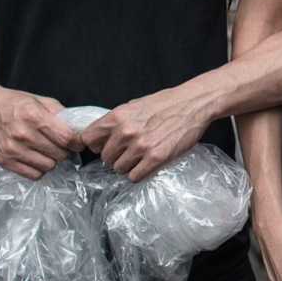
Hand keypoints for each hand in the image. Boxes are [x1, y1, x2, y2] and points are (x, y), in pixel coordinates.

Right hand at [0, 83, 75, 178]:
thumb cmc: (12, 102)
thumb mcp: (39, 100)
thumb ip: (60, 114)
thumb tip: (77, 129)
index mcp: (34, 116)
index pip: (66, 138)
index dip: (76, 142)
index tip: (77, 142)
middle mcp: (23, 134)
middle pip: (59, 154)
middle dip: (64, 150)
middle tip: (60, 144)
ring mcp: (13, 150)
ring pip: (48, 166)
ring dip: (52, 160)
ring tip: (47, 150)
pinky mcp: (5, 161)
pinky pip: (34, 175)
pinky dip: (39, 168)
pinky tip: (36, 157)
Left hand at [82, 81, 211, 181]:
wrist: (193, 103)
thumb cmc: (165, 103)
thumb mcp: (134, 105)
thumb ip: (116, 121)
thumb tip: (101, 136)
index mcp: (117, 117)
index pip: (88, 139)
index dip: (96, 145)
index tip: (104, 146)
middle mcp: (125, 132)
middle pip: (105, 158)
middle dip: (115, 157)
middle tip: (129, 152)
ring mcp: (140, 146)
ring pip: (119, 169)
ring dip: (128, 166)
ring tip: (140, 157)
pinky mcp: (156, 158)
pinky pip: (135, 176)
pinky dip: (139, 173)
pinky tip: (147, 164)